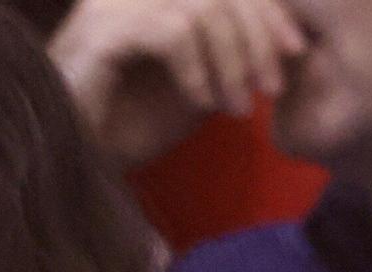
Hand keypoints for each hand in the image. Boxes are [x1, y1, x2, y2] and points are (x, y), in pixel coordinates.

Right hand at [48, 0, 306, 166]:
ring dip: (233, 62)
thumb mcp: (198, 86)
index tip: (295, 52)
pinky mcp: (101, 31)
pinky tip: (203, 104)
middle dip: (259, 37)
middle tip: (272, 88)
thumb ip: (230, 59)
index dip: (267, 11)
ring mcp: (114, 5)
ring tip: (238, 109)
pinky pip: (173, 33)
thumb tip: (282, 47)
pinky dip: (199, 70)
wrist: (75, 156)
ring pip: (202, 9)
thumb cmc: (132, 125)